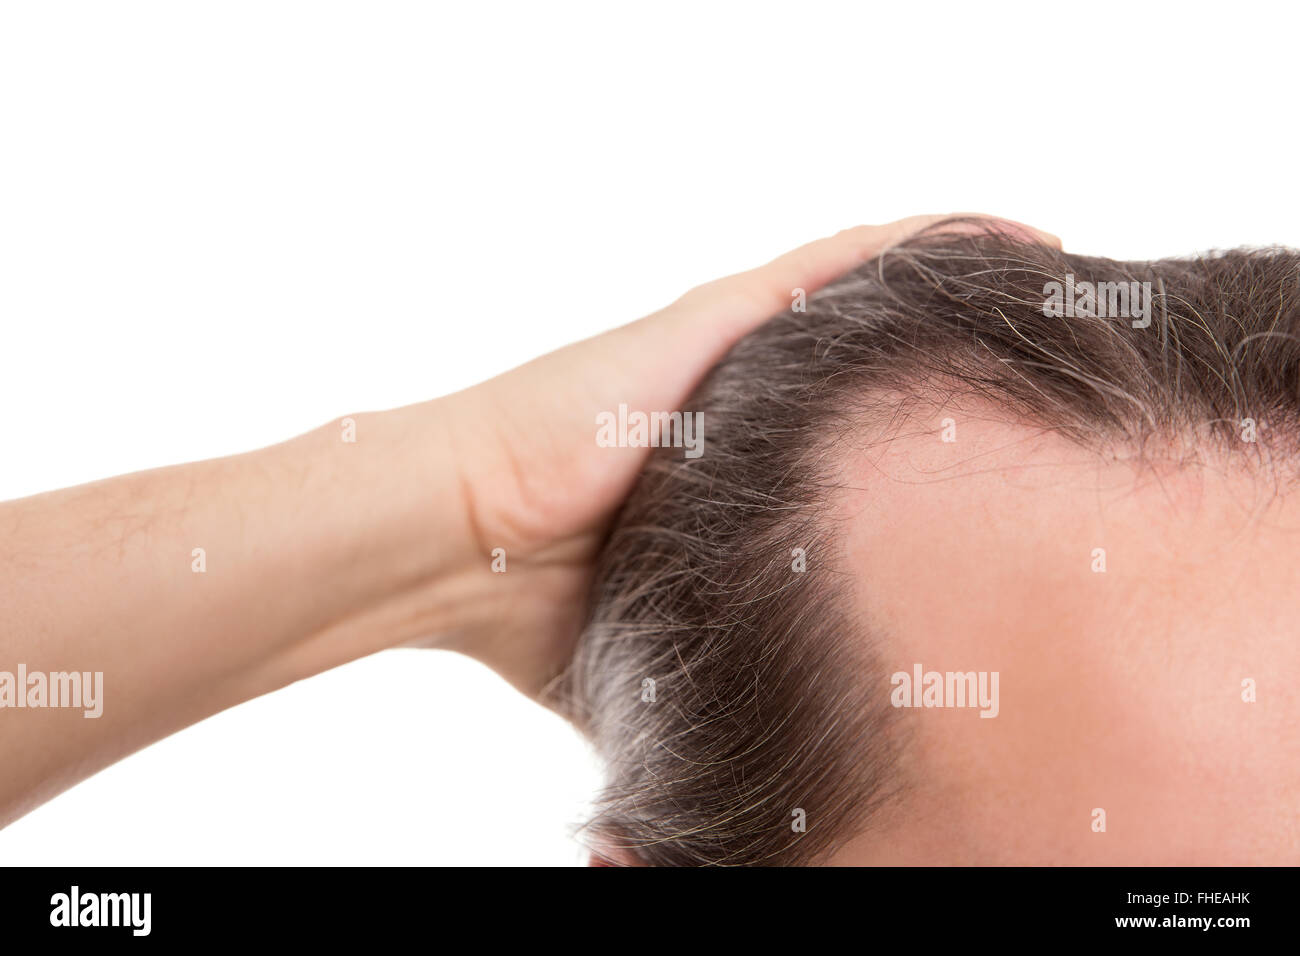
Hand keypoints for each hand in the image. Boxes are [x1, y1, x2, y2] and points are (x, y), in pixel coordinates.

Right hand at [430, 215, 1060, 696]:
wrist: (454, 542)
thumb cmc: (529, 608)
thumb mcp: (650, 657)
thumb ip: (706, 687)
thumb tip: (748, 779)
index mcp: (731, 474)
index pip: (857, 448)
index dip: (935, 449)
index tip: (1015, 475)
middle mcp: (741, 400)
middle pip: (877, 368)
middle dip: (968, 369)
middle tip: (1068, 381)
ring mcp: (731, 351)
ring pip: (873, 302)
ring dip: (967, 292)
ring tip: (1067, 287)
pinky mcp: (716, 318)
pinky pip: (843, 265)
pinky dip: (928, 248)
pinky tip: (1017, 242)